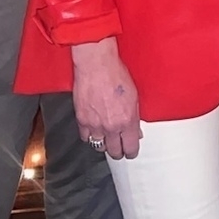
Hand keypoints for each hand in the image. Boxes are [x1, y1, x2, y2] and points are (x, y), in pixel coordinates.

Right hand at [71, 38, 142, 158]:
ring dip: (103, 144)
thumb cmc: (116, 75)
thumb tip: (136, 131)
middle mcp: (111, 126)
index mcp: (127, 120)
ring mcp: (95, 125)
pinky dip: (90, 136)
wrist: (97, 66)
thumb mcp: (134, 96)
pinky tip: (94, 131)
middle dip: (118, 152)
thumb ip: (135, 117)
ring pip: (99, 146)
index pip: (130, 147)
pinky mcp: (82, 120)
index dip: (131, 152)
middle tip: (119, 149)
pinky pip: (85, 137)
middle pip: (114, 151)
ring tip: (107, 139)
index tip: (131, 152)